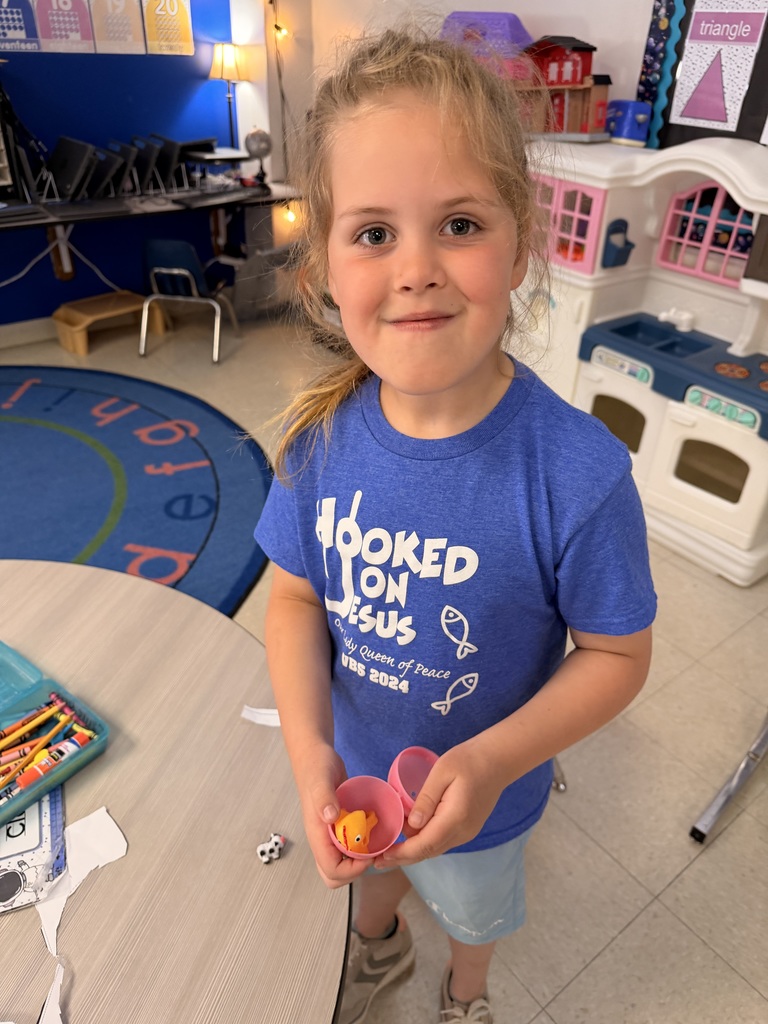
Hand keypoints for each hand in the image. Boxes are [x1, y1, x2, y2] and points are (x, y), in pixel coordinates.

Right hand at [295, 743, 369, 888]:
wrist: (314, 756)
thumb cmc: (316, 767)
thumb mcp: (321, 779)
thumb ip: (324, 797)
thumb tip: (331, 817)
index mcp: (317, 834)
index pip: (331, 870)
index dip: (352, 870)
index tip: (370, 854)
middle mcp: (322, 839)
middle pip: (333, 874)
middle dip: (355, 871)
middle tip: (373, 852)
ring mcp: (329, 834)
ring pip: (341, 863)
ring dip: (359, 861)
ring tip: (376, 842)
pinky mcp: (338, 826)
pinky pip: (348, 847)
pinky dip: (361, 847)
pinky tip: (372, 831)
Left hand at [373, 738, 505, 868]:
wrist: (498, 760)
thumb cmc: (468, 760)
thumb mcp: (442, 771)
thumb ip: (426, 799)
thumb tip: (411, 825)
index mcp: (455, 818)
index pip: (425, 844)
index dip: (402, 853)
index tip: (382, 856)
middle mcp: (462, 832)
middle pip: (429, 852)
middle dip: (403, 858)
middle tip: (378, 860)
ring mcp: (467, 832)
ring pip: (435, 849)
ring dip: (413, 852)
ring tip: (390, 852)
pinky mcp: (468, 828)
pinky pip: (442, 841)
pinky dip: (424, 844)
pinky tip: (410, 838)